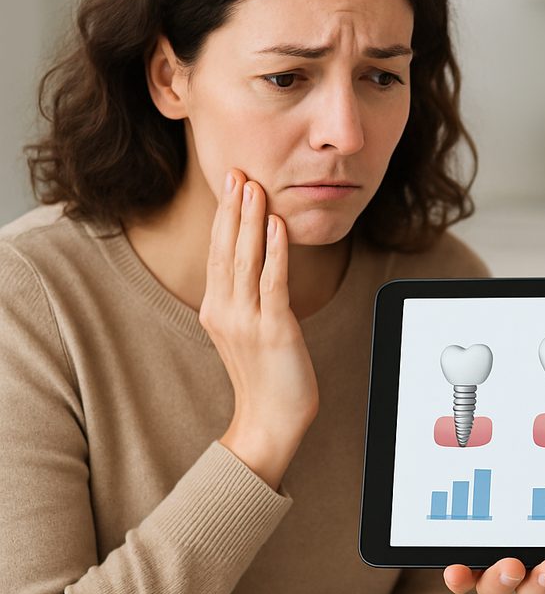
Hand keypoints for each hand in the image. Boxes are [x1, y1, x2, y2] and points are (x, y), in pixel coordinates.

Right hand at [201, 169, 318, 489]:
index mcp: (218, 309)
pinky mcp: (274, 329)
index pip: (219, 252)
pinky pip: (273, 282)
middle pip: (226, 249)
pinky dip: (274, 250)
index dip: (225, 217)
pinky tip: (276, 225)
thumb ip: (246, 298)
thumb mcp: (247, 331)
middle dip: (233, 208)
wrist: (270, 421)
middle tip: (238, 171)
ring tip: (255, 187)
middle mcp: (226, 311)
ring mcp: (247, 320)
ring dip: (251, 220)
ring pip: (245, 259)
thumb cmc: (265, 376)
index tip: (231, 184)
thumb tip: (256, 262)